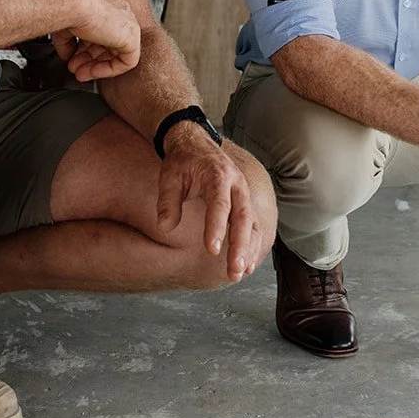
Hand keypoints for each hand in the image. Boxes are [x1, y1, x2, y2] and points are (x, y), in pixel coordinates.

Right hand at [52, 0, 141, 79]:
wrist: (73, 5)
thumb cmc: (68, 7)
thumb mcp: (66, 27)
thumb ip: (69, 42)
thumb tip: (66, 55)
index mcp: (107, 8)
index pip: (101, 34)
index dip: (85, 49)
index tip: (72, 58)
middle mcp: (120, 15)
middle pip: (108, 45)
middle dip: (90, 60)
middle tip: (75, 68)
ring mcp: (128, 26)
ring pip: (116, 54)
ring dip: (97, 67)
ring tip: (81, 73)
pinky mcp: (132, 39)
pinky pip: (126, 62)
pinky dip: (108, 70)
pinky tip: (92, 72)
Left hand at [156, 126, 275, 279]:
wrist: (196, 143)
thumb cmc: (182, 162)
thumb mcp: (170, 176)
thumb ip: (168, 200)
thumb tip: (165, 227)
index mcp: (219, 175)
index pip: (220, 204)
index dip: (217, 227)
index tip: (212, 250)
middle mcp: (237, 185)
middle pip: (243, 217)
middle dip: (240, 245)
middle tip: (234, 270)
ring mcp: (244, 194)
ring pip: (252, 224)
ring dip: (248, 250)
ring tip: (239, 274)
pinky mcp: (244, 203)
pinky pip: (253, 226)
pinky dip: (252, 246)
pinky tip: (247, 266)